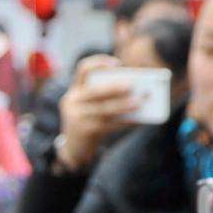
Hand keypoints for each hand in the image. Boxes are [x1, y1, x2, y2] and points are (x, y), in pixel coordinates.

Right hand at [55, 57, 136, 172]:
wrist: (74, 149)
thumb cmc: (89, 121)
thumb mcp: (92, 106)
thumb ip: (107, 96)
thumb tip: (136, 91)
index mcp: (75, 90)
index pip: (83, 69)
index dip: (99, 63)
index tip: (118, 64)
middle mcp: (73, 101)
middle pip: (95, 91)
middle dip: (115, 88)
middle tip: (132, 85)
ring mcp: (76, 117)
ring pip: (104, 109)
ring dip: (124, 105)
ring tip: (140, 103)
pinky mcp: (84, 132)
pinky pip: (109, 125)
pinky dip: (125, 121)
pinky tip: (137, 120)